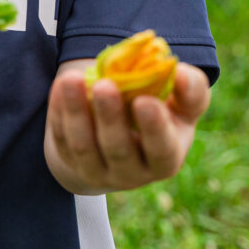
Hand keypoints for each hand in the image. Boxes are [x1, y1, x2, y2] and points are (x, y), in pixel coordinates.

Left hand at [45, 61, 210, 193]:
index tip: (144, 101)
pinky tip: (61, 86)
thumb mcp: (184, 104)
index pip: (161, 150)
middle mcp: (132, 173)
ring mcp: (98, 171)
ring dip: (76, 112)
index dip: (154, 127)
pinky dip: (58, 112)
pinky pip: (62, 138)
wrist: (127, 132)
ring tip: (72, 79)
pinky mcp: (71, 161)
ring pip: (84, 146)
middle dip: (110, 117)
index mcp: (166, 159)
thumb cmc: (163, 111)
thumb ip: (190, 89)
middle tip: (105, 85)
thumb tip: (179, 74)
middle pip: (118, 149)